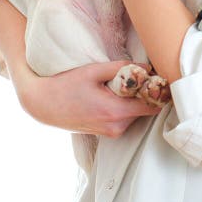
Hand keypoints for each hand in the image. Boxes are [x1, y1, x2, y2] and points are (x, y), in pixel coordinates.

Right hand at [18, 60, 161, 136]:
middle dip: (145, 93)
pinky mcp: (106, 133)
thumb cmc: (65, 86)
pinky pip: (124, 119)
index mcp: (115, 111)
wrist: (43, 105)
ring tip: (120, 83)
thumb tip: (147, 67)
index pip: (151, 105)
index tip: (158, 77)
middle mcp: (117, 127)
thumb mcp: (93, 71)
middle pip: (145, 110)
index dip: (157, 91)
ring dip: (133, 99)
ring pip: (135, 114)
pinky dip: (124, 107)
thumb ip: (121, 68)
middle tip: (139, 75)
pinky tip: (111, 94)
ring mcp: (111, 133)